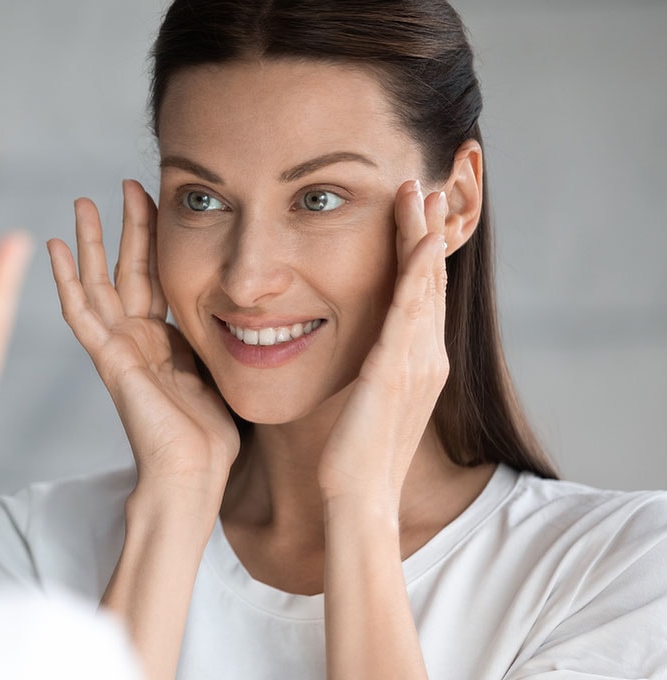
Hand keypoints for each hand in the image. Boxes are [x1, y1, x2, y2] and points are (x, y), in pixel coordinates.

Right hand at [49, 180, 238, 503]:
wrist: (195, 474)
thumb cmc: (213, 438)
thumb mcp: (223, 371)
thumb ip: (223, 338)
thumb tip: (257, 311)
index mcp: (165, 342)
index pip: (158, 277)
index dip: (156, 239)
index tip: (158, 199)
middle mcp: (137, 340)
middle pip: (126, 270)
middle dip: (125, 227)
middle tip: (123, 184)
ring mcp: (118, 348)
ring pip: (97, 283)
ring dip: (88, 243)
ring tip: (80, 203)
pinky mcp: (107, 359)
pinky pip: (80, 312)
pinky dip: (65, 279)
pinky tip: (54, 246)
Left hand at [317, 180, 449, 508]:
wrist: (360, 498)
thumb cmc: (353, 459)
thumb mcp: (365, 404)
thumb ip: (368, 374)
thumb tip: (357, 359)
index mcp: (418, 364)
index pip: (420, 296)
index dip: (418, 254)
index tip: (413, 216)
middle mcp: (427, 357)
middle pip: (428, 280)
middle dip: (425, 231)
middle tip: (424, 186)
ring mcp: (418, 361)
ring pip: (423, 284)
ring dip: (421, 235)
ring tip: (419, 192)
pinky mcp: (397, 369)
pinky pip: (411, 309)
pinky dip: (416, 271)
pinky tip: (418, 240)